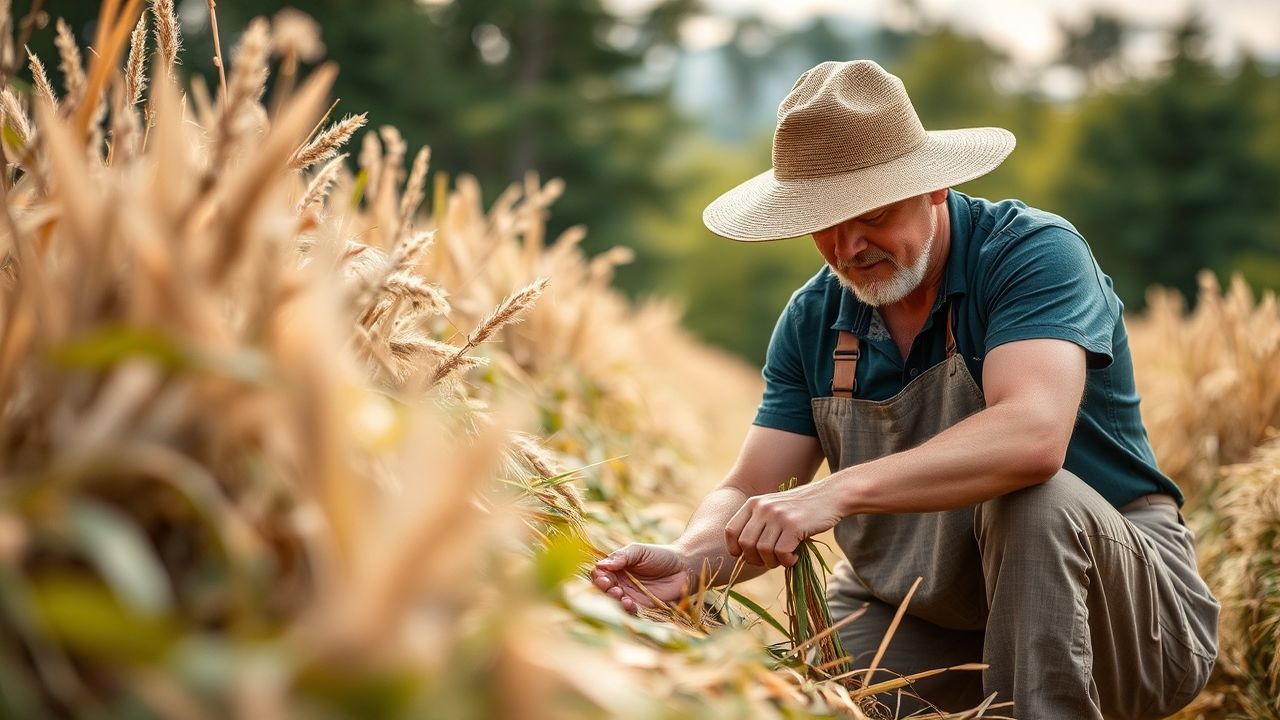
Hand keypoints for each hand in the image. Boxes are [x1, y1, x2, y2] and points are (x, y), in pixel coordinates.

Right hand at [592, 543, 693, 613]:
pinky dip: (627, 610)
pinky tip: (629, 603)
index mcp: (617, 569)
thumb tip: (599, 565)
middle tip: (611, 587)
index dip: (598, 577)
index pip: (600, 575)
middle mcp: (621, 584)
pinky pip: (630, 613)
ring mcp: (631, 597)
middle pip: (604, 591)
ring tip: (620, 595)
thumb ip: (621, 557)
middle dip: (604, 590)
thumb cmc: (661, 555)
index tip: (603, 577)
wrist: (685, 567)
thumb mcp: (638, 551)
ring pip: (615, 603)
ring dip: (614, 601)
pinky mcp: (642, 608)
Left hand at [725, 479, 845, 568]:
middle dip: (756, 560)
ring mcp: (778, 516)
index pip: (731, 531)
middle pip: (746, 545)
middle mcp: (763, 507)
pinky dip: (787, 561)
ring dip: (773, 562)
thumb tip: (743, 556)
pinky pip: (781, 553)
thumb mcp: (775, 509)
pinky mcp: (794, 525)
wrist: (831, 495)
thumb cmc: (802, 508)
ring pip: (763, 551)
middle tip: (770, 561)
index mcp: (754, 503)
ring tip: (785, 558)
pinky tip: (795, 556)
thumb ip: (759, 526)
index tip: (747, 556)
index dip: (735, 549)